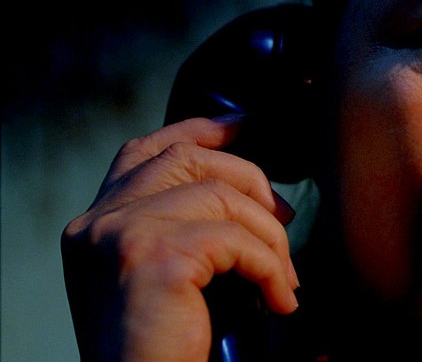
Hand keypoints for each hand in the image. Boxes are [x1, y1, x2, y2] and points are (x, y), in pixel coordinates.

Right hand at [61, 116, 298, 360]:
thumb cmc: (162, 346)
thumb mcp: (165, 275)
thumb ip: (183, 227)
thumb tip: (253, 194)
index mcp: (95, 224)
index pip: (145, 151)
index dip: (197, 129)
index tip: (243, 123)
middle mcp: (98, 222)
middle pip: (187, 158)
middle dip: (249, 178)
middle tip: (285, 216)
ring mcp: (121, 235)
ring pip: (221, 197)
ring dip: (269, 237)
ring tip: (285, 277)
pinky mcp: (154, 257)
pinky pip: (236, 239)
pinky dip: (271, 268)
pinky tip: (279, 301)